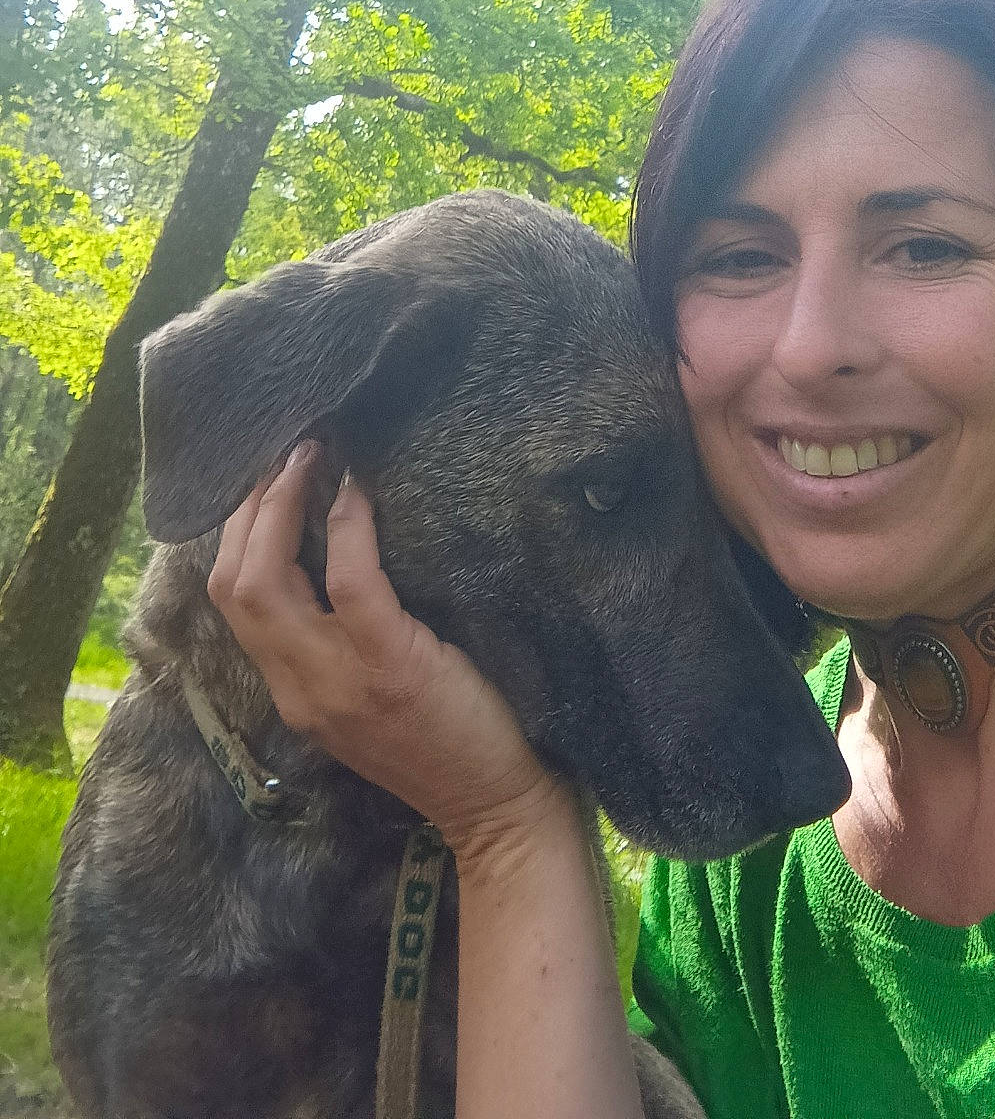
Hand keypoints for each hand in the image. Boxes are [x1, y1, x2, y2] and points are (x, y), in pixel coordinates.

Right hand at [209, 440, 571, 861]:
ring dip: (280, 505)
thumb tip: (339, 548)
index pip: (229, 602)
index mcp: (291, 692)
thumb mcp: (370, 698)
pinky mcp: (391, 668)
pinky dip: (349, 526)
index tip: (261, 479)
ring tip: (308, 454)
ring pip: (265, 582)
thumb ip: (342, 642)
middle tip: (281, 451)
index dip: (236, 532)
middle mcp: (299, 688)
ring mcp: (338, 682)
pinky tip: (359, 490)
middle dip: (247, 508)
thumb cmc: (449, 740)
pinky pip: (351, 582)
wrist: (497, 810)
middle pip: (231, 585)